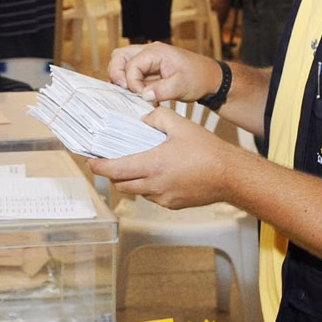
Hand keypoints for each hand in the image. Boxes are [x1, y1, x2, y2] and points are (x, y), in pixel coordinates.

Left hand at [88, 106, 234, 208]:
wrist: (230, 175)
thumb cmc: (207, 151)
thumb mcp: (180, 124)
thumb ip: (157, 117)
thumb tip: (143, 118)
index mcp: (152, 164)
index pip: (114, 169)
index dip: (98, 166)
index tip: (90, 161)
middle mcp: (154, 184)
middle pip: (120, 184)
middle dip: (111, 174)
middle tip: (109, 162)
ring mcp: (162, 197)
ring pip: (135, 191)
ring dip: (129, 180)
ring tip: (133, 166)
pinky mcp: (172, 204)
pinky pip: (151, 197)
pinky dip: (147, 187)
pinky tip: (156, 174)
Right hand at [107, 43, 221, 102]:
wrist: (210, 78)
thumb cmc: (199, 78)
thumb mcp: (182, 86)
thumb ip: (162, 90)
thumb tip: (144, 95)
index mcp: (157, 52)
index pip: (132, 64)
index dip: (132, 82)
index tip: (141, 95)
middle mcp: (149, 52)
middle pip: (119, 56)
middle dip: (118, 75)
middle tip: (127, 91)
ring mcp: (147, 60)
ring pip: (122, 63)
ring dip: (122, 79)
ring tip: (132, 94)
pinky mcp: (148, 69)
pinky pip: (130, 73)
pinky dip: (129, 83)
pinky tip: (138, 95)